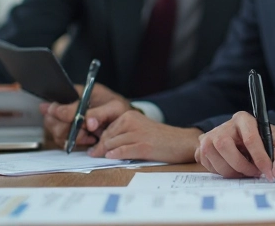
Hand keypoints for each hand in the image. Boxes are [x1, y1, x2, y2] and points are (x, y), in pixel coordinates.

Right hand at [40, 83, 128, 148]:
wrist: (126, 124)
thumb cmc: (121, 111)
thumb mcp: (113, 108)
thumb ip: (97, 113)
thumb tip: (84, 122)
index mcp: (78, 93)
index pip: (57, 99)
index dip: (59, 111)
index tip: (70, 120)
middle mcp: (69, 105)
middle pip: (51, 118)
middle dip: (66, 128)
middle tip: (83, 129)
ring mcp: (69, 120)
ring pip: (56, 131)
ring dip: (72, 137)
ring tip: (89, 134)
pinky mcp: (71, 133)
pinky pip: (63, 141)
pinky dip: (76, 143)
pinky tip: (89, 139)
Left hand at [87, 110, 201, 162]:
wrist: (181, 142)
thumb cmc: (160, 139)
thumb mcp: (139, 130)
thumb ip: (123, 134)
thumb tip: (102, 146)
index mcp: (130, 116)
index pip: (107, 129)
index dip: (98, 140)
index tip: (93, 149)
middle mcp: (132, 122)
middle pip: (107, 137)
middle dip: (99, 147)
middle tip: (92, 155)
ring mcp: (138, 134)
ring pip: (112, 144)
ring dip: (104, 152)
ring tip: (99, 158)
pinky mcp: (144, 146)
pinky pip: (124, 150)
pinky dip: (115, 154)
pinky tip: (110, 157)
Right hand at [195, 111, 274, 180]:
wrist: (265, 147)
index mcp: (244, 119)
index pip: (249, 138)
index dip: (259, 158)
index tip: (269, 172)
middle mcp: (225, 126)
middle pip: (223, 145)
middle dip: (240, 165)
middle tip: (255, 174)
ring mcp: (211, 137)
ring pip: (213, 156)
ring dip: (231, 171)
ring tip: (246, 172)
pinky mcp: (205, 150)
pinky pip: (207, 164)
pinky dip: (222, 172)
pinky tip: (235, 170)